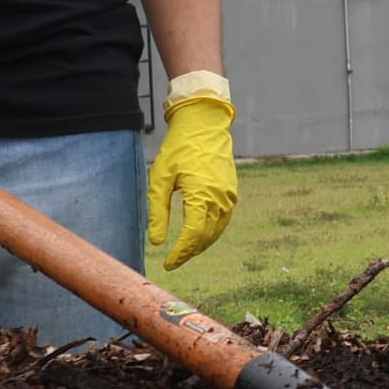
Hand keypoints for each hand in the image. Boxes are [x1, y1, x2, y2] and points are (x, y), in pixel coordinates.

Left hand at [149, 74, 237, 268]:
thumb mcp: (160, 178)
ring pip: (217, 231)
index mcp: (202, 194)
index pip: (193, 234)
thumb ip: (158, 212)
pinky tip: (199, 236)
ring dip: (201, 245)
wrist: (204, 125)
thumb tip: (156, 242)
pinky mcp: (232, 192)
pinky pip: (223, 220)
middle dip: (189, 252)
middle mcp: (220, 198)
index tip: (167, 263)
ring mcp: (230, 196)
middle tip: (173, 261)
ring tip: (184, 252)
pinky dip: (211, 232)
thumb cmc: (178, 148)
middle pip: (206, 236)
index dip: (181, 252)